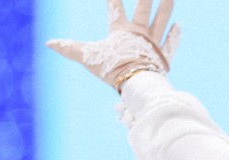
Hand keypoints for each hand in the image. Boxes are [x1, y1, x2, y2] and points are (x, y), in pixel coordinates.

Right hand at [47, 0, 180, 92]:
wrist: (135, 83)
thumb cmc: (110, 68)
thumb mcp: (87, 56)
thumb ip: (69, 48)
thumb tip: (49, 43)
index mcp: (121, 30)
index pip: (115, 8)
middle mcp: (139, 33)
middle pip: (144, 9)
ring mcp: (153, 43)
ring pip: (161, 21)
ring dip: (166, 8)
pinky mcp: (163, 55)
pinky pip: (170, 43)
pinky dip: (175, 35)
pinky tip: (179, 26)